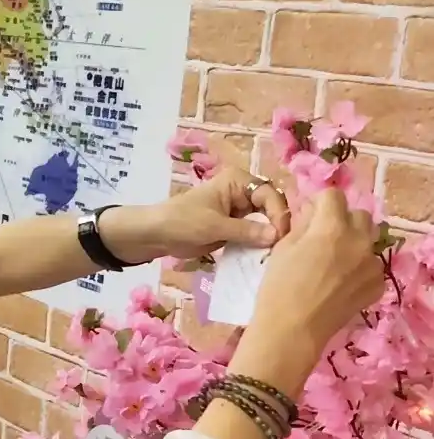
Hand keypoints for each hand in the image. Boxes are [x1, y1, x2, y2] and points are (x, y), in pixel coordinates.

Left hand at [103, 169, 291, 262]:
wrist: (156, 234)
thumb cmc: (182, 221)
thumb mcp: (214, 226)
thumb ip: (246, 230)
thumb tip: (276, 235)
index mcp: (238, 181)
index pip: (269, 194)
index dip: (278, 214)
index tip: (280, 235)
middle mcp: (243, 193)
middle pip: (271, 208)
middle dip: (276, 226)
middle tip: (282, 248)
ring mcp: (240, 211)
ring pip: (265, 223)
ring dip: (269, 237)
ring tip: (276, 255)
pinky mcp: (235, 228)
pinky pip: (254, 235)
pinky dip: (258, 245)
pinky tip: (263, 257)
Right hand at [253, 188, 384, 344]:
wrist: (292, 329)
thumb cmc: (278, 287)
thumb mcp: (282, 248)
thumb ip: (303, 225)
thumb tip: (313, 214)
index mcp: (332, 228)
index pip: (333, 196)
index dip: (319, 202)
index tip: (310, 215)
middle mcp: (358, 241)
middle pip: (359, 215)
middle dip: (342, 220)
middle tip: (323, 237)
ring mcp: (372, 264)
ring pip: (367, 241)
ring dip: (352, 244)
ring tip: (333, 263)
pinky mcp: (377, 284)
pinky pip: (371, 266)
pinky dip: (358, 269)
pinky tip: (339, 283)